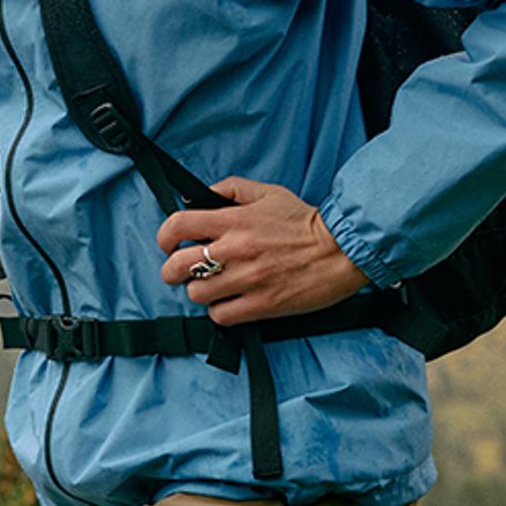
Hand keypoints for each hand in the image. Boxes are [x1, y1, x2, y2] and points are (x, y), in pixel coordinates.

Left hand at [155, 176, 369, 326]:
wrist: (341, 250)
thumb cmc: (305, 222)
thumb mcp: (267, 192)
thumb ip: (230, 189)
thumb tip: (199, 197)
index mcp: (234, 220)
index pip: (178, 225)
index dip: (164, 236)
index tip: (168, 243)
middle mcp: (235, 249)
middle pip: (178, 266)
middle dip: (171, 270)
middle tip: (180, 272)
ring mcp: (247, 279)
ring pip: (196, 294)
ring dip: (199, 292)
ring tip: (211, 287)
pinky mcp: (262, 304)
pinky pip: (221, 316)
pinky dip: (220, 312)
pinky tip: (229, 303)